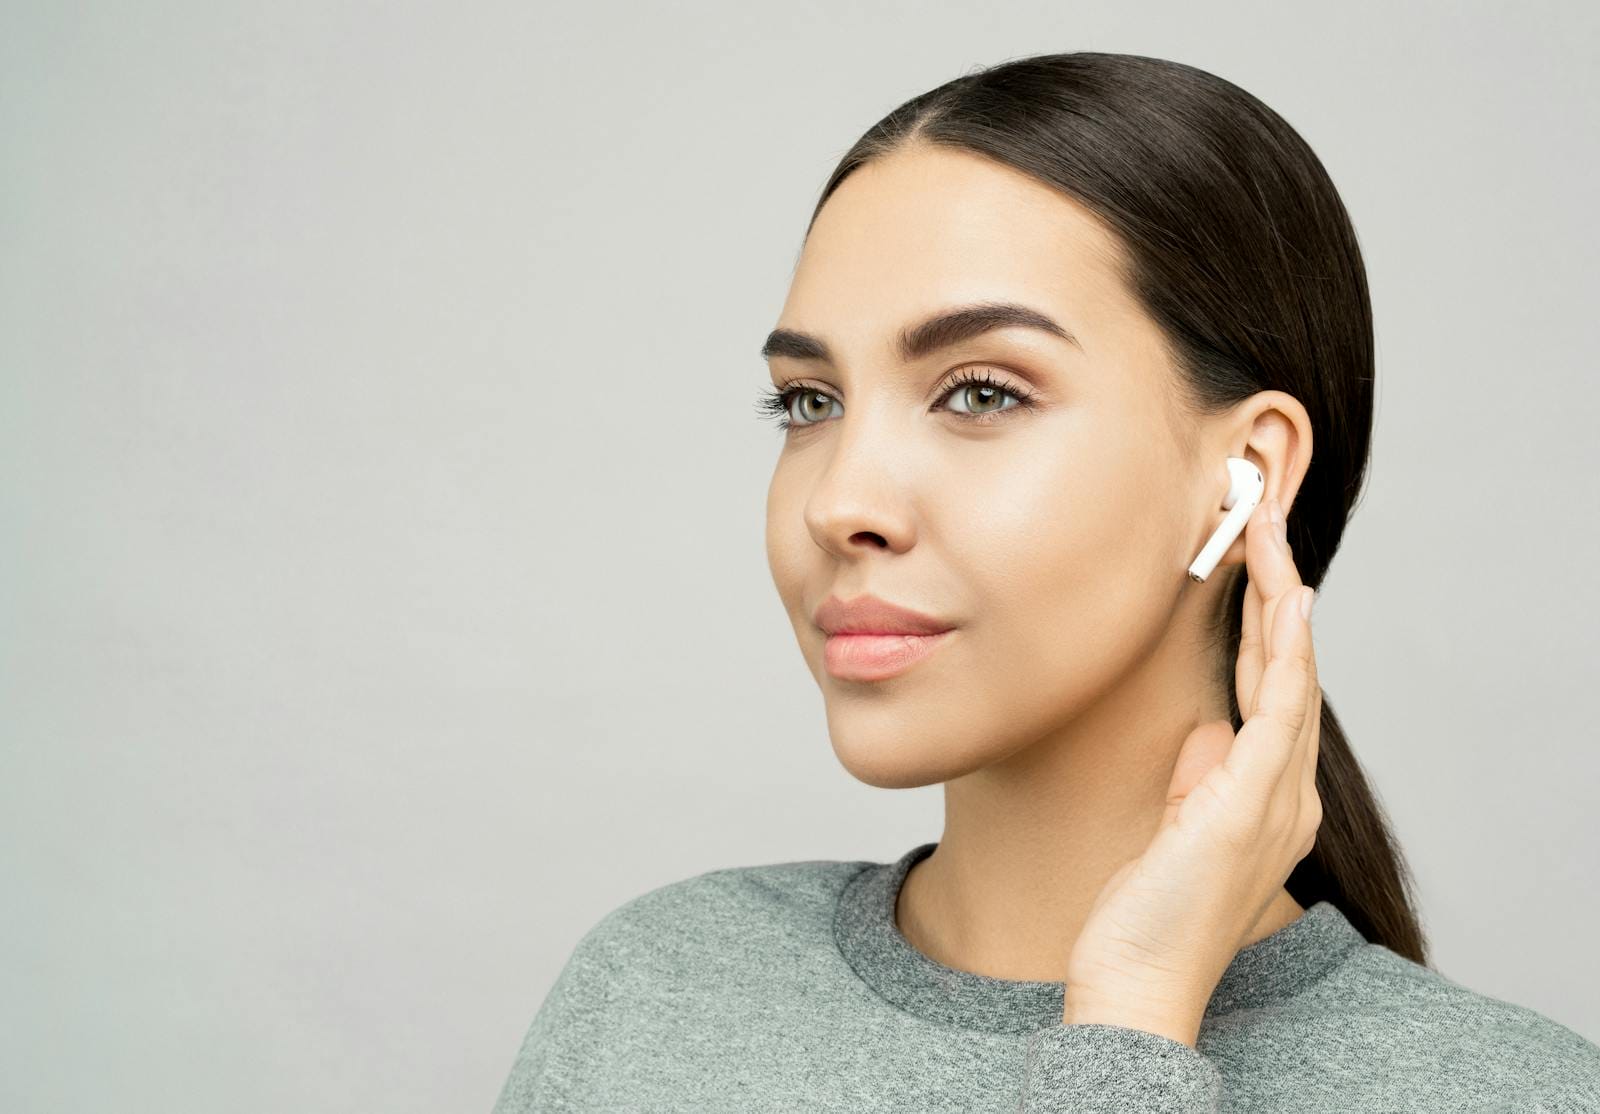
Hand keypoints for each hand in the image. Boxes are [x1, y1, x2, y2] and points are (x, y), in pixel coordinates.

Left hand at [1059, 496, 1321, 1046]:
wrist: (1136, 980)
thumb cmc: (1147, 911)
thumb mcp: (1174, 827)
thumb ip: (1199, 777)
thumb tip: (1206, 731)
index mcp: (1268, 793)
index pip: (1269, 685)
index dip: (1262, 618)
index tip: (1249, 556)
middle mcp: (1287, 791)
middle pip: (1286, 667)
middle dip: (1275, 588)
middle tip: (1261, 514)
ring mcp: (1277, 798)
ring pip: (1291, 674)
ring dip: (1282, 597)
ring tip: (1272, 531)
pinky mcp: (1255, 807)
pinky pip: (1281, 713)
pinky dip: (1287, 653)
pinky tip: (1289, 601)